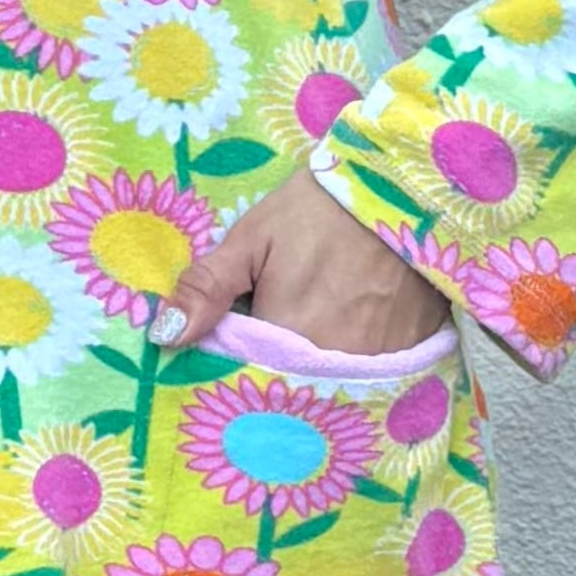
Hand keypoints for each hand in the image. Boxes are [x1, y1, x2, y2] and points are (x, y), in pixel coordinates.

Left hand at [154, 165, 454, 360]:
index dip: (238, 363)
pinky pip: (372, 374)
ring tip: (313, 330)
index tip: (235, 342)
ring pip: (331, 384)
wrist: (404, 188)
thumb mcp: (252, 239)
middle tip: (277, 328)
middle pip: (292, 386)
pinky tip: (351, 332)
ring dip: (314, 370)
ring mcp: (378, 361)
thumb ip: (207, 289)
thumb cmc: (319, 210)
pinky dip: (356, 361)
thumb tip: (165, 338)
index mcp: (288, 337)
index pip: (248, 377)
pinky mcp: (410, 351)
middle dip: (275, 371)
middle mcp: (334, 362)